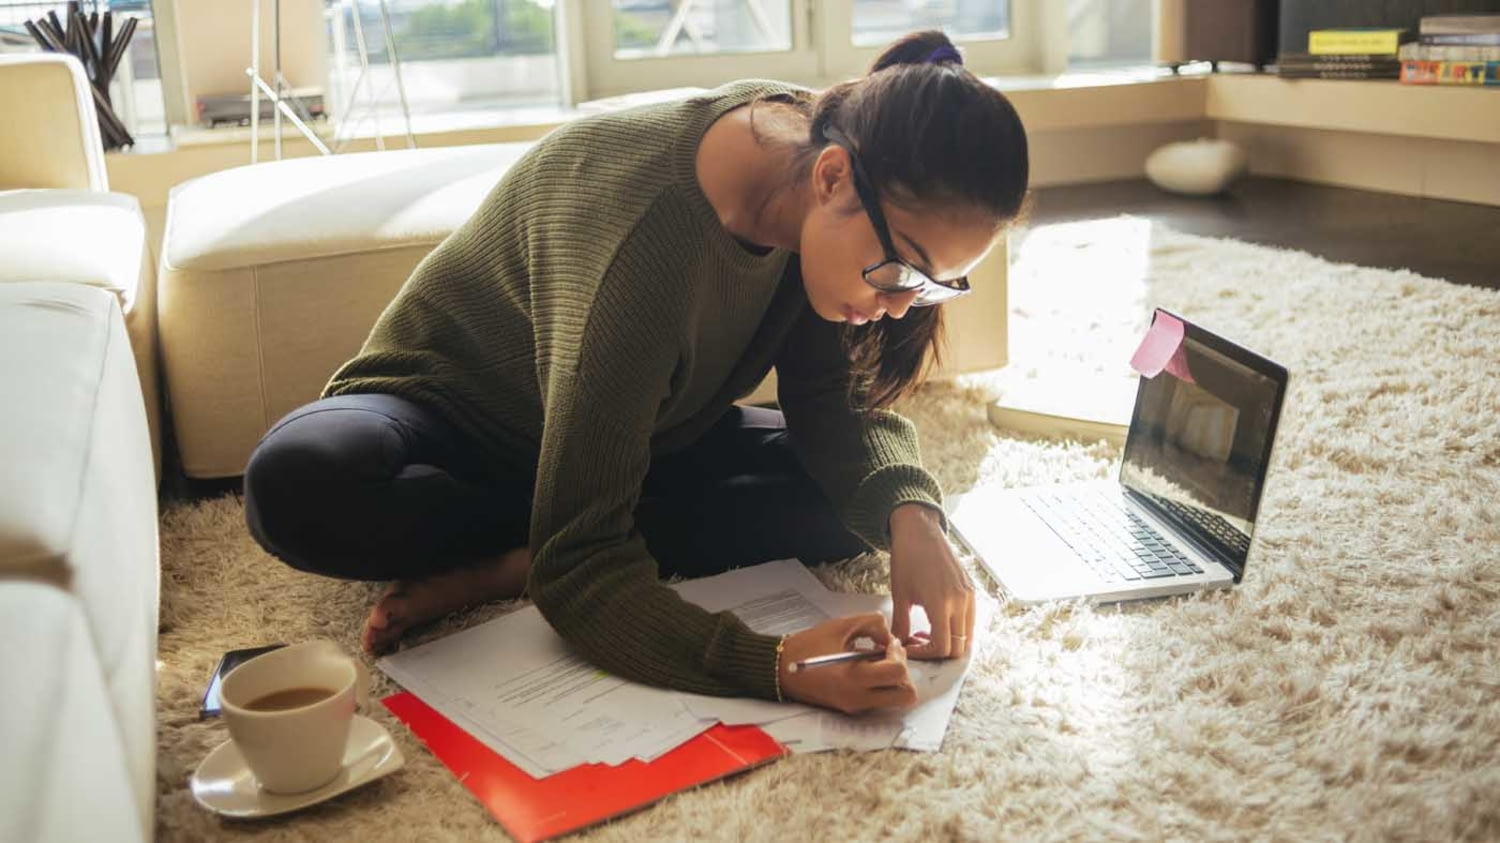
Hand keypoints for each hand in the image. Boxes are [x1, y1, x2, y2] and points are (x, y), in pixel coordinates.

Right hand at [778, 613, 917, 715]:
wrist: (780, 669)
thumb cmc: (808, 646)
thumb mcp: (841, 625)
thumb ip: (872, 623)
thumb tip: (889, 637)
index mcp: (855, 678)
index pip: (898, 673)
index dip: (898, 654)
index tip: (886, 643)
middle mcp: (859, 698)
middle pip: (905, 696)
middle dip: (903, 673)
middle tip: (887, 656)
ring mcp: (856, 706)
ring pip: (895, 700)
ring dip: (894, 680)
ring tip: (876, 662)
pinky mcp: (852, 708)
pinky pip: (879, 699)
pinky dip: (880, 684)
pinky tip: (864, 668)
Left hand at [889, 503, 974, 659]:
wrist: (920, 531)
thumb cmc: (907, 558)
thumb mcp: (900, 594)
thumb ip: (900, 624)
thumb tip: (898, 645)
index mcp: (941, 603)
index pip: (943, 647)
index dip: (925, 654)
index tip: (909, 648)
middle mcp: (960, 601)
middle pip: (959, 647)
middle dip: (937, 652)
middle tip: (917, 643)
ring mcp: (969, 596)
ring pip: (967, 636)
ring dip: (948, 642)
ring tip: (925, 632)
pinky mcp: (971, 590)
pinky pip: (970, 620)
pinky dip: (956, 629)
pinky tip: (936, 620)